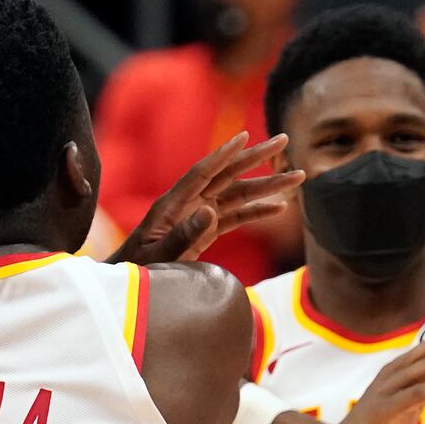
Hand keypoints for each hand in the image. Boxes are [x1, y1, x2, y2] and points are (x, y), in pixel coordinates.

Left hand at [109, 131, 304, 264]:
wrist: (127, 285)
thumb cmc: (138, 271)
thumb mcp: (158, 257)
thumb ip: (182, 236)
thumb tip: (211, 211)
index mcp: (172, 205)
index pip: (203, 173)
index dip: (224, 155)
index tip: (246, 137)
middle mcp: (188, 205)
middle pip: (227, 176)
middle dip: (256, 158)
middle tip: (284, 140)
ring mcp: (197, 217)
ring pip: (237, 196)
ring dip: (266, 186)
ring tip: (297, 176)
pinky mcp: (204, 233)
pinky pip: (235, 218)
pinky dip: (256, 212)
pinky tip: (279, 207)